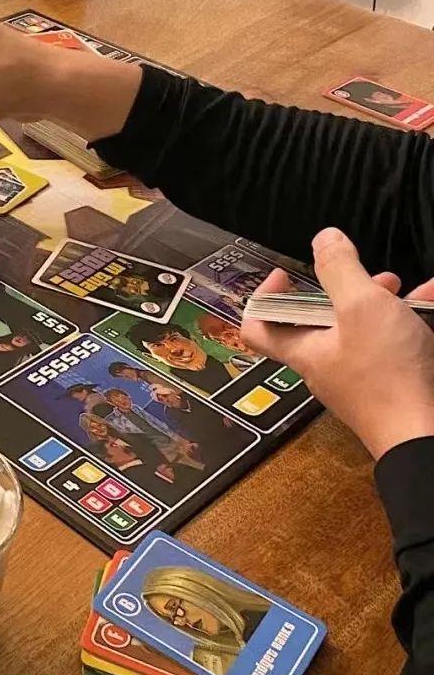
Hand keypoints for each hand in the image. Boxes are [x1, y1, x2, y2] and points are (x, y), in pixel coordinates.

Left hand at [241, 227, 433, 459]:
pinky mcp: (387, 385)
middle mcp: (324, 366)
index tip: (285, 274)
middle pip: (316, 322)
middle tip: (361, 275)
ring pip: (358, 331)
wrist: (426, 435)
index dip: (262, 297)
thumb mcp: (362, 307)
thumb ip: (340, 269)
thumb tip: (323, 239)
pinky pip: (389, 345)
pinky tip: (429, 301)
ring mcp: (356, 378)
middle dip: (338, 291)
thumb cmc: (389, 375)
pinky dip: (404, 321)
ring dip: (376, 303)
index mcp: (302, 350)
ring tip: (399, 285)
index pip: (257, 327)